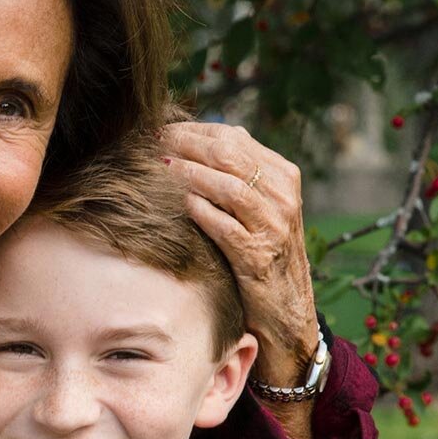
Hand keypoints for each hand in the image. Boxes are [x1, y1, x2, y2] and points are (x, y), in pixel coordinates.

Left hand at [162, 121, 321, 388]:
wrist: (286, 308)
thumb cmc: (261, 252)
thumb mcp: (257, 207)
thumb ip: (234, 175)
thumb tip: (190, 141)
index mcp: (282, 175)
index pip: (234, 138)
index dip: (193, 131)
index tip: (160, 130)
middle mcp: (283, 195)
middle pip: (229, 155)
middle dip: (185, 146)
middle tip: (151, 144)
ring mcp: (274, 225)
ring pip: (228, 186)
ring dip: (189, 175)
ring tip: (159, 169)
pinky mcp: (259, 255)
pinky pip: (225, 226)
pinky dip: (200, 211)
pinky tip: (178, 204)